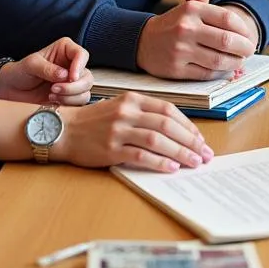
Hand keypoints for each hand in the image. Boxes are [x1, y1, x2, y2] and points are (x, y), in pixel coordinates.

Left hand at [0, 37, 93, 105]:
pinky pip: (78, 103)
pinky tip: (54, 101)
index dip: (79, 66)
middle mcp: (72, 66)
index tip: (70, 77)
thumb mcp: (31, 65)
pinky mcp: (69, 97)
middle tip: (54, 88)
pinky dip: (68, 104)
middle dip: (73, 86)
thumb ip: (47, 68)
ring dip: (70, 96)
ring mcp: (71, 83)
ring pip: (85, 91)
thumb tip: (64, 75)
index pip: (82, 55)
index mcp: (65, 51)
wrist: (11, 89)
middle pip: (87, 76)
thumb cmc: (20, 72)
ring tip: (51, 94)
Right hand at [55, 92, 215, 171]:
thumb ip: (145, 114)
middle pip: (167, 125)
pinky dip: (159, 162)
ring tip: (194, 162)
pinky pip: (141, 155)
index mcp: (133, 99)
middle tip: (204, 153)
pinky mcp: (111, 148)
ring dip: (180, 152)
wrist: (64, 129)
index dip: (188, 125)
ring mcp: (119, 130)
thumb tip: (176, 131)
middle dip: (190, 140)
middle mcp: (127, 112)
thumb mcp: (121, 107)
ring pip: (158, 139)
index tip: (200, 139)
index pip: (169, 110)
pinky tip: (171, 168)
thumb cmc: (94, 121)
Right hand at [136, 0, 257, 78]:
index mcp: (191, 9)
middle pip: (227, 40)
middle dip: (244, 48)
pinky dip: (220, 73)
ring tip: (240, 60)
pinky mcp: (176, 69)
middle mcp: (185, 28)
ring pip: (219, 60)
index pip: (228, 19)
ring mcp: (180, 50)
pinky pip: (207, 73)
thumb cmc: (173, 24)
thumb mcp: (186, 7)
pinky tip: (226, 69)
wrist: (143, 41)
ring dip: (235, 62)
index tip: (249, 36)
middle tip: (249, 50)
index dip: (244, 30)